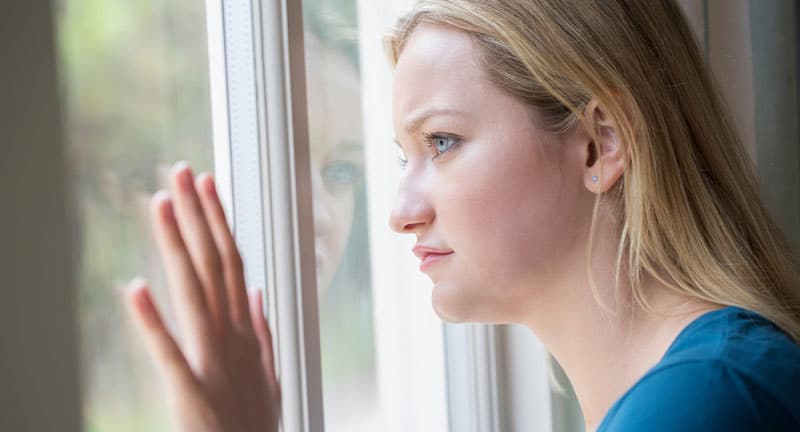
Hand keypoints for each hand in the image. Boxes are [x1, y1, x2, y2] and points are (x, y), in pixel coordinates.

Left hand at [125, 161, 280, 431]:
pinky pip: (169, 353)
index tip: (207, 186)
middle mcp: (233, 338)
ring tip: (159, 205)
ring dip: (177, 246)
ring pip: (195, 292)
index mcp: (247, 333)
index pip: (233, 263)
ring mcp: (214, 363)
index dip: (218, 221)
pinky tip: (134, 287)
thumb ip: (263, 330)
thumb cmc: (257, 426)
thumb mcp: (269, 374)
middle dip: (197, 216)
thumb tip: (259, 291)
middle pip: (214, 265)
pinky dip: (152, 322)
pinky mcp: (192, 393)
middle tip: (181, 173)